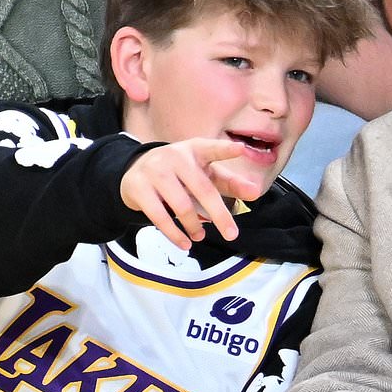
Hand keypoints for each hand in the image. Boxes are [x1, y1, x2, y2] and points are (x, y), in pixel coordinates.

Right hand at [119, 139, 261, 248]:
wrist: (136, 170)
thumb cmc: (181, 173)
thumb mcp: (205, 173)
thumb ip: (230, 183)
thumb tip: (255, 193)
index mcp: (195, 149)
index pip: (212, 149)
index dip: (225, 149)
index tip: (240, 149)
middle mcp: (175, 156)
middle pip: (203, 189)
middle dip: (219, 215)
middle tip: (232, 234)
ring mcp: (155, 170)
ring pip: (182, 206)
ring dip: (194, 226)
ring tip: (201, 236)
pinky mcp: (139, 187)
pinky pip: (159, 217)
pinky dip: (174, 234)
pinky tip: (185, 243)